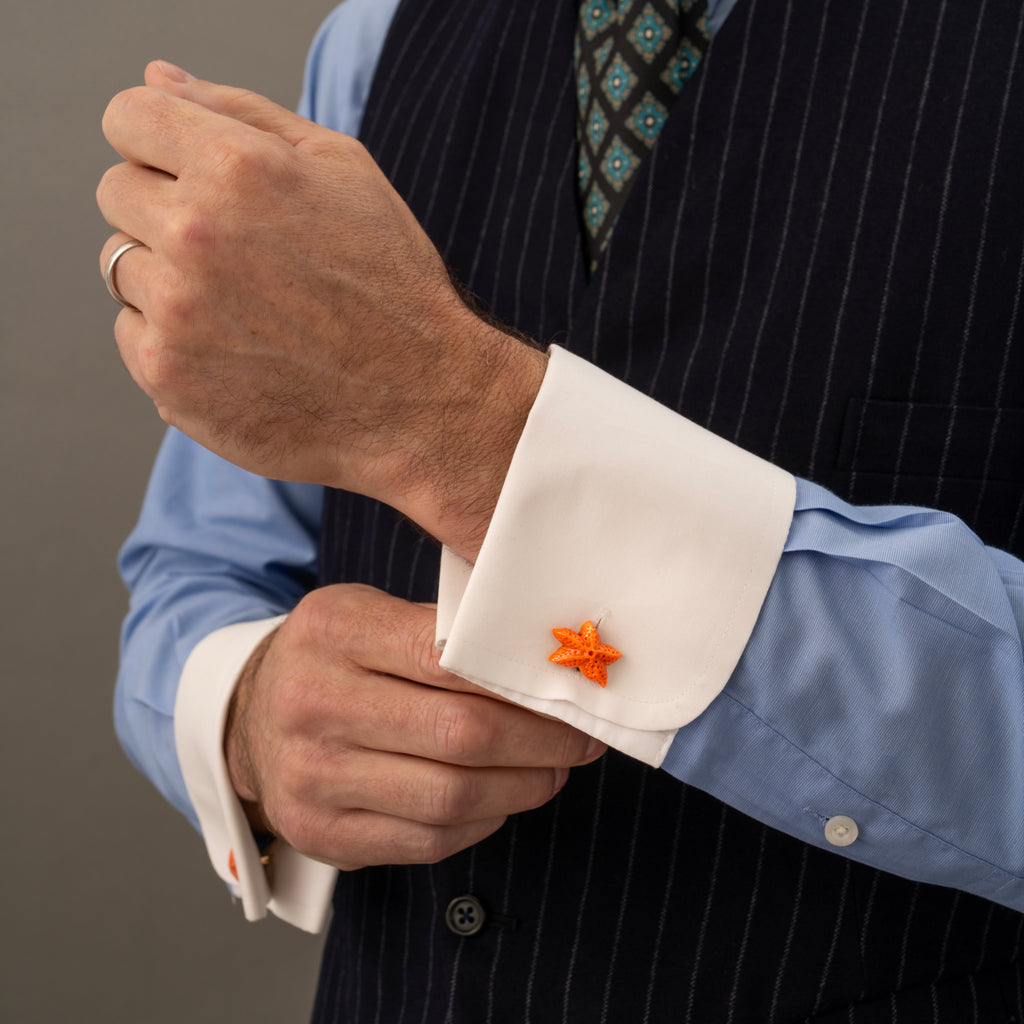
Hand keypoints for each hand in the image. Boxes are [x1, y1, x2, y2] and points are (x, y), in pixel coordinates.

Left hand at [97, 62, 545, 560]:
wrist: (419, 400)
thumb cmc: (390, 281)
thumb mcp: (344, 170)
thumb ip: (243, 113)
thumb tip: (158, 80)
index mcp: (236, 168)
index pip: (130, 118)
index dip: (162, 141)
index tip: (192, 171)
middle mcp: (194, 235)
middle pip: (118, 192)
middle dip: (166, 209)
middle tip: (240, 252)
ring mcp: (176, 312)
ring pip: (123, 267)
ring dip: (170, 278)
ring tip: (248, 308)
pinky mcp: (167, 376)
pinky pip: (133, 334)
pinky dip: (173, 340)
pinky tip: (239, 351)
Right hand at [225, 585, 603, 869]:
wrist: (252, 716)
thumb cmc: (333, 657)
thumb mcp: (370, 612)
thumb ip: (443, 630)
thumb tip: (545, 662)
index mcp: (333, 630)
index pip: (451, 657)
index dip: (526, 679)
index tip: (574, 687)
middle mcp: (313, 704)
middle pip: (461, 734)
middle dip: (541, 742)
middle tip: (580, 738)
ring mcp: (312, 777)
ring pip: (452, 797)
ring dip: (523, 788)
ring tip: (552, 771)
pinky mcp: (322, 834)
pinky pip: (428, 842)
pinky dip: (482, 823)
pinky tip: (501, 800)